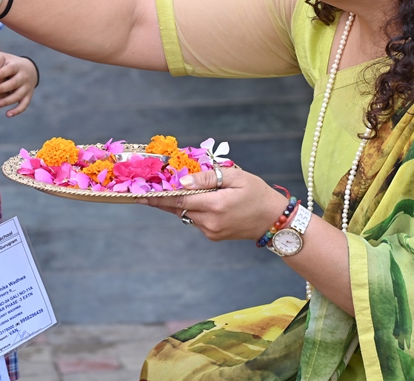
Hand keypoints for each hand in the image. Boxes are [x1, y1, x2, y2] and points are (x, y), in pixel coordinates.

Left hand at [0, 51, 37, 116]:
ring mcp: (26, 87)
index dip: (2, 73)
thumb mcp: (2, 57)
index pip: (10, 69)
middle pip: (14, 83)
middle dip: (1, 88)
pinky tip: (7, 114)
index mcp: (17, 66)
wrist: (29, 70)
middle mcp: (23, 77)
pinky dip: (17, 110)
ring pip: (17, 96)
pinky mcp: (28, 96)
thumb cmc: (9, 64)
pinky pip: (23, 105)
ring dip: (6, 101)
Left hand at [140, 166, 284, 241]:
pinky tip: (200, 200)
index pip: (179, 200)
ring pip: (186, 214)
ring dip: (180, 203)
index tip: (140, 195)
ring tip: (176, 189)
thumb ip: (207, 178)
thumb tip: (183, 181)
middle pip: (178, 208)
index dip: (158, 197)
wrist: (273, 220)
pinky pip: (196, 220)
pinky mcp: (213, 236)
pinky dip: (193, 209)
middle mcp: (210, 222)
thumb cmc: (257, 193)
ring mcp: (211, 231)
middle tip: (146, 190)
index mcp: (216, 205)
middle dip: (164, 199)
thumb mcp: (236, 177)